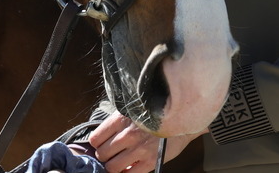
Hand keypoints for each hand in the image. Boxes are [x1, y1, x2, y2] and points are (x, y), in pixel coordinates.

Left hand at [87, 112, 203, 172]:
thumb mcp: (134, 111)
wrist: (182, 120)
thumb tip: (101, 139)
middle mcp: (129, 133)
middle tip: (110, 155)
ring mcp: (139, 149)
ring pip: (112, 167)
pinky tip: (129, 167)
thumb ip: (118, 123)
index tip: (101, 145)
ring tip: (118, 162)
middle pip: (102, 154)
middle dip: (104, 156)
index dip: (97, 144)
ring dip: (113, 167)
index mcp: (122, 118)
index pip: (96, 138)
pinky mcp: (150, 161)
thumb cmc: (156, 115)